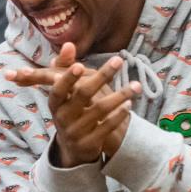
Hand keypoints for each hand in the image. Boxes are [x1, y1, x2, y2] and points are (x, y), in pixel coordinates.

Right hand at [5, 44, 140, 167]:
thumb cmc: (69, 110)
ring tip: (136, 85)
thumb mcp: (64, 92)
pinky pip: (107, 126)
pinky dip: (119, 114)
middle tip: (118, 60)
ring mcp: (76, 132)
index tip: (81, 66)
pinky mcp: (89, 143)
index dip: (68, 79)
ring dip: (120, 95)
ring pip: (100, 110)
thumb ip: (64, 67)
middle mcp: (62, 118)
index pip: (58, 90)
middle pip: (83, 94)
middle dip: (102, 76)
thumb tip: (69, 44)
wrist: (73, 148)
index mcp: (54, 104)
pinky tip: (129, 104)